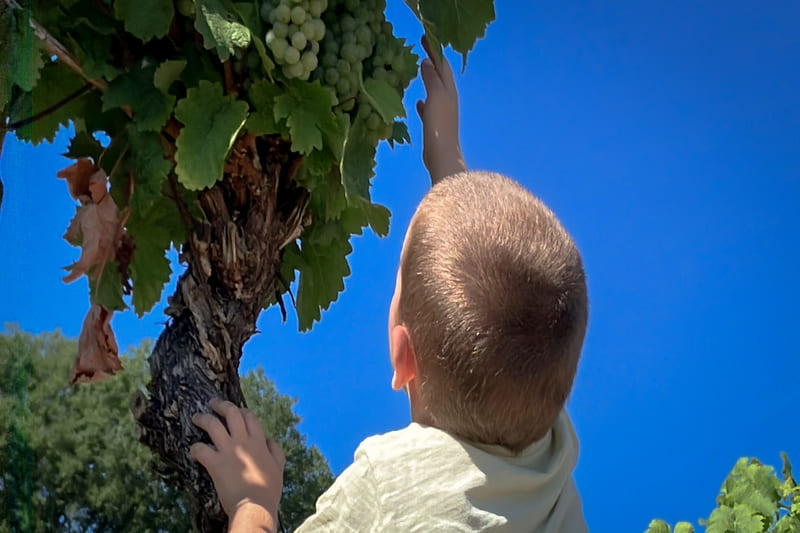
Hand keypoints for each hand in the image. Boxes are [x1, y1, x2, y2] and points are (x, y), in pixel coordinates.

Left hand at [191, 398, 284, 531]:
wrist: (255, 506)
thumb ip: (275, 451)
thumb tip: (270, 439)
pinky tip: (193, 451)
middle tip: (212, 403)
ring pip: (213, 425)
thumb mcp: (278, 467)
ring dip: (203, 418)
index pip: (249, 416)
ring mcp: (228, 451)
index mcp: (259, 442)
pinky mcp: (215, 463)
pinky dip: (195, 448)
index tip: (235, 410)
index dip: (241, 410)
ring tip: (196, 417)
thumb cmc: (268, 490)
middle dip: (220, 405)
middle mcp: (243, 441)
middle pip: (231, 413)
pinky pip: (200, 449)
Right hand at [416, 35, 466, 184]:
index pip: (442, 65)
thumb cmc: (439, 125)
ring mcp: (443, 113)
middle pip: (441, 75)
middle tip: (423, 47)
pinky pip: (430, 109)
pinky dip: (425, 101)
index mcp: (449, 91)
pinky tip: (418, 103)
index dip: (434, 50)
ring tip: (421, 68)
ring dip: (429, 78)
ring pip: (436, 90)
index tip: (424, 37)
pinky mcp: (436, 126)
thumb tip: (427, 62)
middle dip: (433, 61)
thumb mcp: (435, 97)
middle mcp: (449, 99)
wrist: (442, 156)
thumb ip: (431, 79)